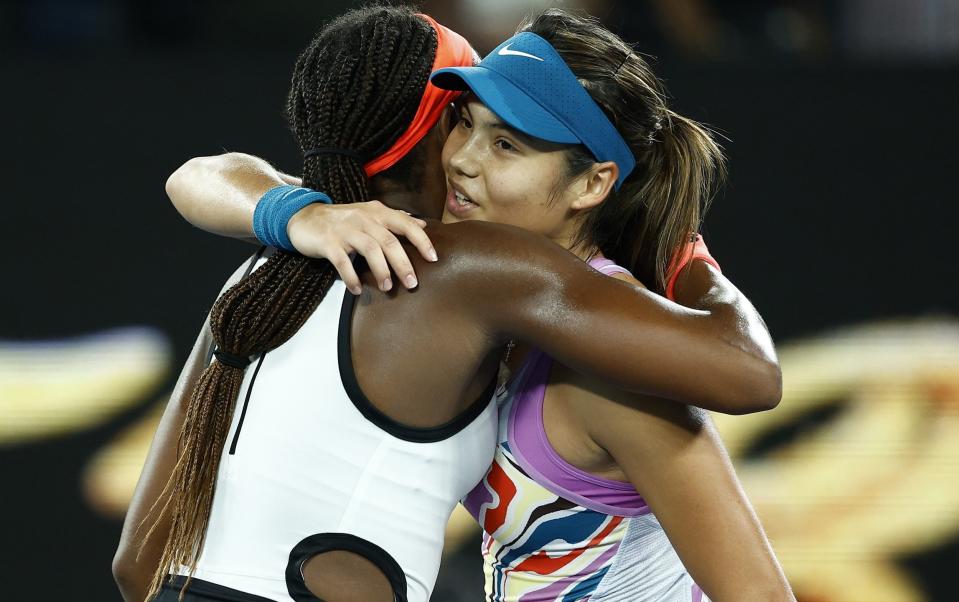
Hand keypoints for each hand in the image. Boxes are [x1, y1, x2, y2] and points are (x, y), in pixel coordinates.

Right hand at [287, 201, 436, 294]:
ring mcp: (345, 230)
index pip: (406, 224)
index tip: (434, 258)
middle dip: (403, 264)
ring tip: (387, 287)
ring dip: (381, 271)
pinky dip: (351, 277)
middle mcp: (363, 219)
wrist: (303, 216)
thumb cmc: (341, 219)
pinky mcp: (328, 242)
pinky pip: (343, 261)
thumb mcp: (370, 213)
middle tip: (412, 283)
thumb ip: (395, 219)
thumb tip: (421, 224)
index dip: (422, 240)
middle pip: (389, 241)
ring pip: (370, 250)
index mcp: (377, 212)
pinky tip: (356, 290)